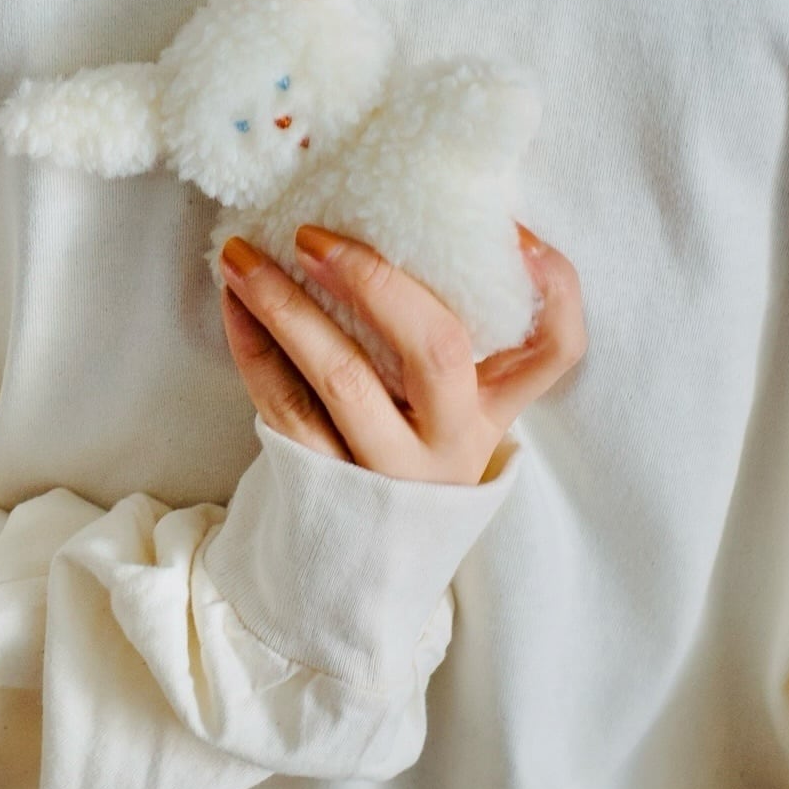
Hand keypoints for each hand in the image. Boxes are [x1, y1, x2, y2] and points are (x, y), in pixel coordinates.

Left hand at [217, 221, 586, 484]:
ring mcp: (386, 467)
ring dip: (285, 304)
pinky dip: (252, 345)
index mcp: (493, 410)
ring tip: (243, 254)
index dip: (550, 286)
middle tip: (314, 233)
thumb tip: (417, 221)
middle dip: (375, 280)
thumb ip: (456, 341)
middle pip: (437, 350)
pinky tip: (234, 303)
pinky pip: (282, 404)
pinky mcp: (324, 483)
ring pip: (341, 376)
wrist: (360, 567)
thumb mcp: (451, 413)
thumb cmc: (405, 455)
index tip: (514, 233)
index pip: (555, 349)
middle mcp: (450, 442)